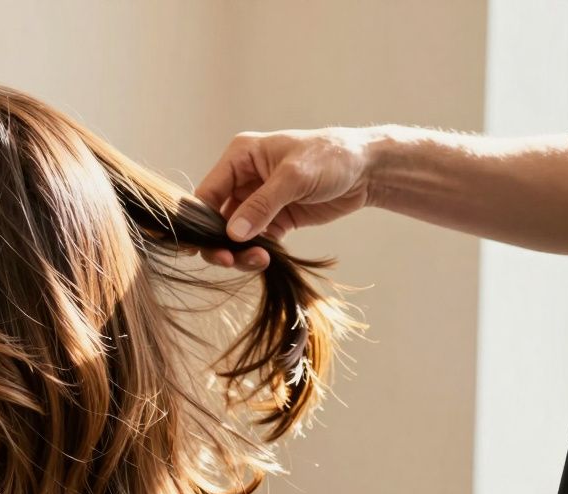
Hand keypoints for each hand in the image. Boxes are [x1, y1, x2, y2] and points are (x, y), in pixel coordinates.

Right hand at [192, 127, 375, 269]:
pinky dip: (256, 253)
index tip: (199, 247)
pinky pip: (255, 242)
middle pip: (216, 218)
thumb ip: (262, 205)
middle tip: (228, 261)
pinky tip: (267, 259)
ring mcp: (258, 201)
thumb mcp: (294, 177)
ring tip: (259, 260)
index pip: (208, 192)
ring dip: (240, 251)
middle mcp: (243, 179)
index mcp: (240, 158)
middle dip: (219, 241)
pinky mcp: (274, 220)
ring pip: (234, 234)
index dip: (200, 220)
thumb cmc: (331, 158)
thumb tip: (233, 234)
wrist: (368, 170)